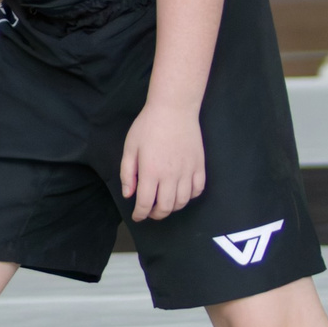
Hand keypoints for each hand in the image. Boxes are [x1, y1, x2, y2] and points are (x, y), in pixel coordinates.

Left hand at [119, 103, 204, 221]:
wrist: (174, 109)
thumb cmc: (148, 126)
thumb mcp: (130, 147)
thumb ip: (128, 173)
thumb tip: (129, 195)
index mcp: (150, 172)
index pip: (146, 203)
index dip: (140, 214)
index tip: (137, 216)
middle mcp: (170, 175)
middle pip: (165, 207)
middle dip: (156, 214)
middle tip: (150, 211)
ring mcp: (187, 171)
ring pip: (182, 202)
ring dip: (172, 208)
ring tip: (164, 203)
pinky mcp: (199, 166)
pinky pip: (198, 190)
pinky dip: (189, 197)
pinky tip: (181, 193)